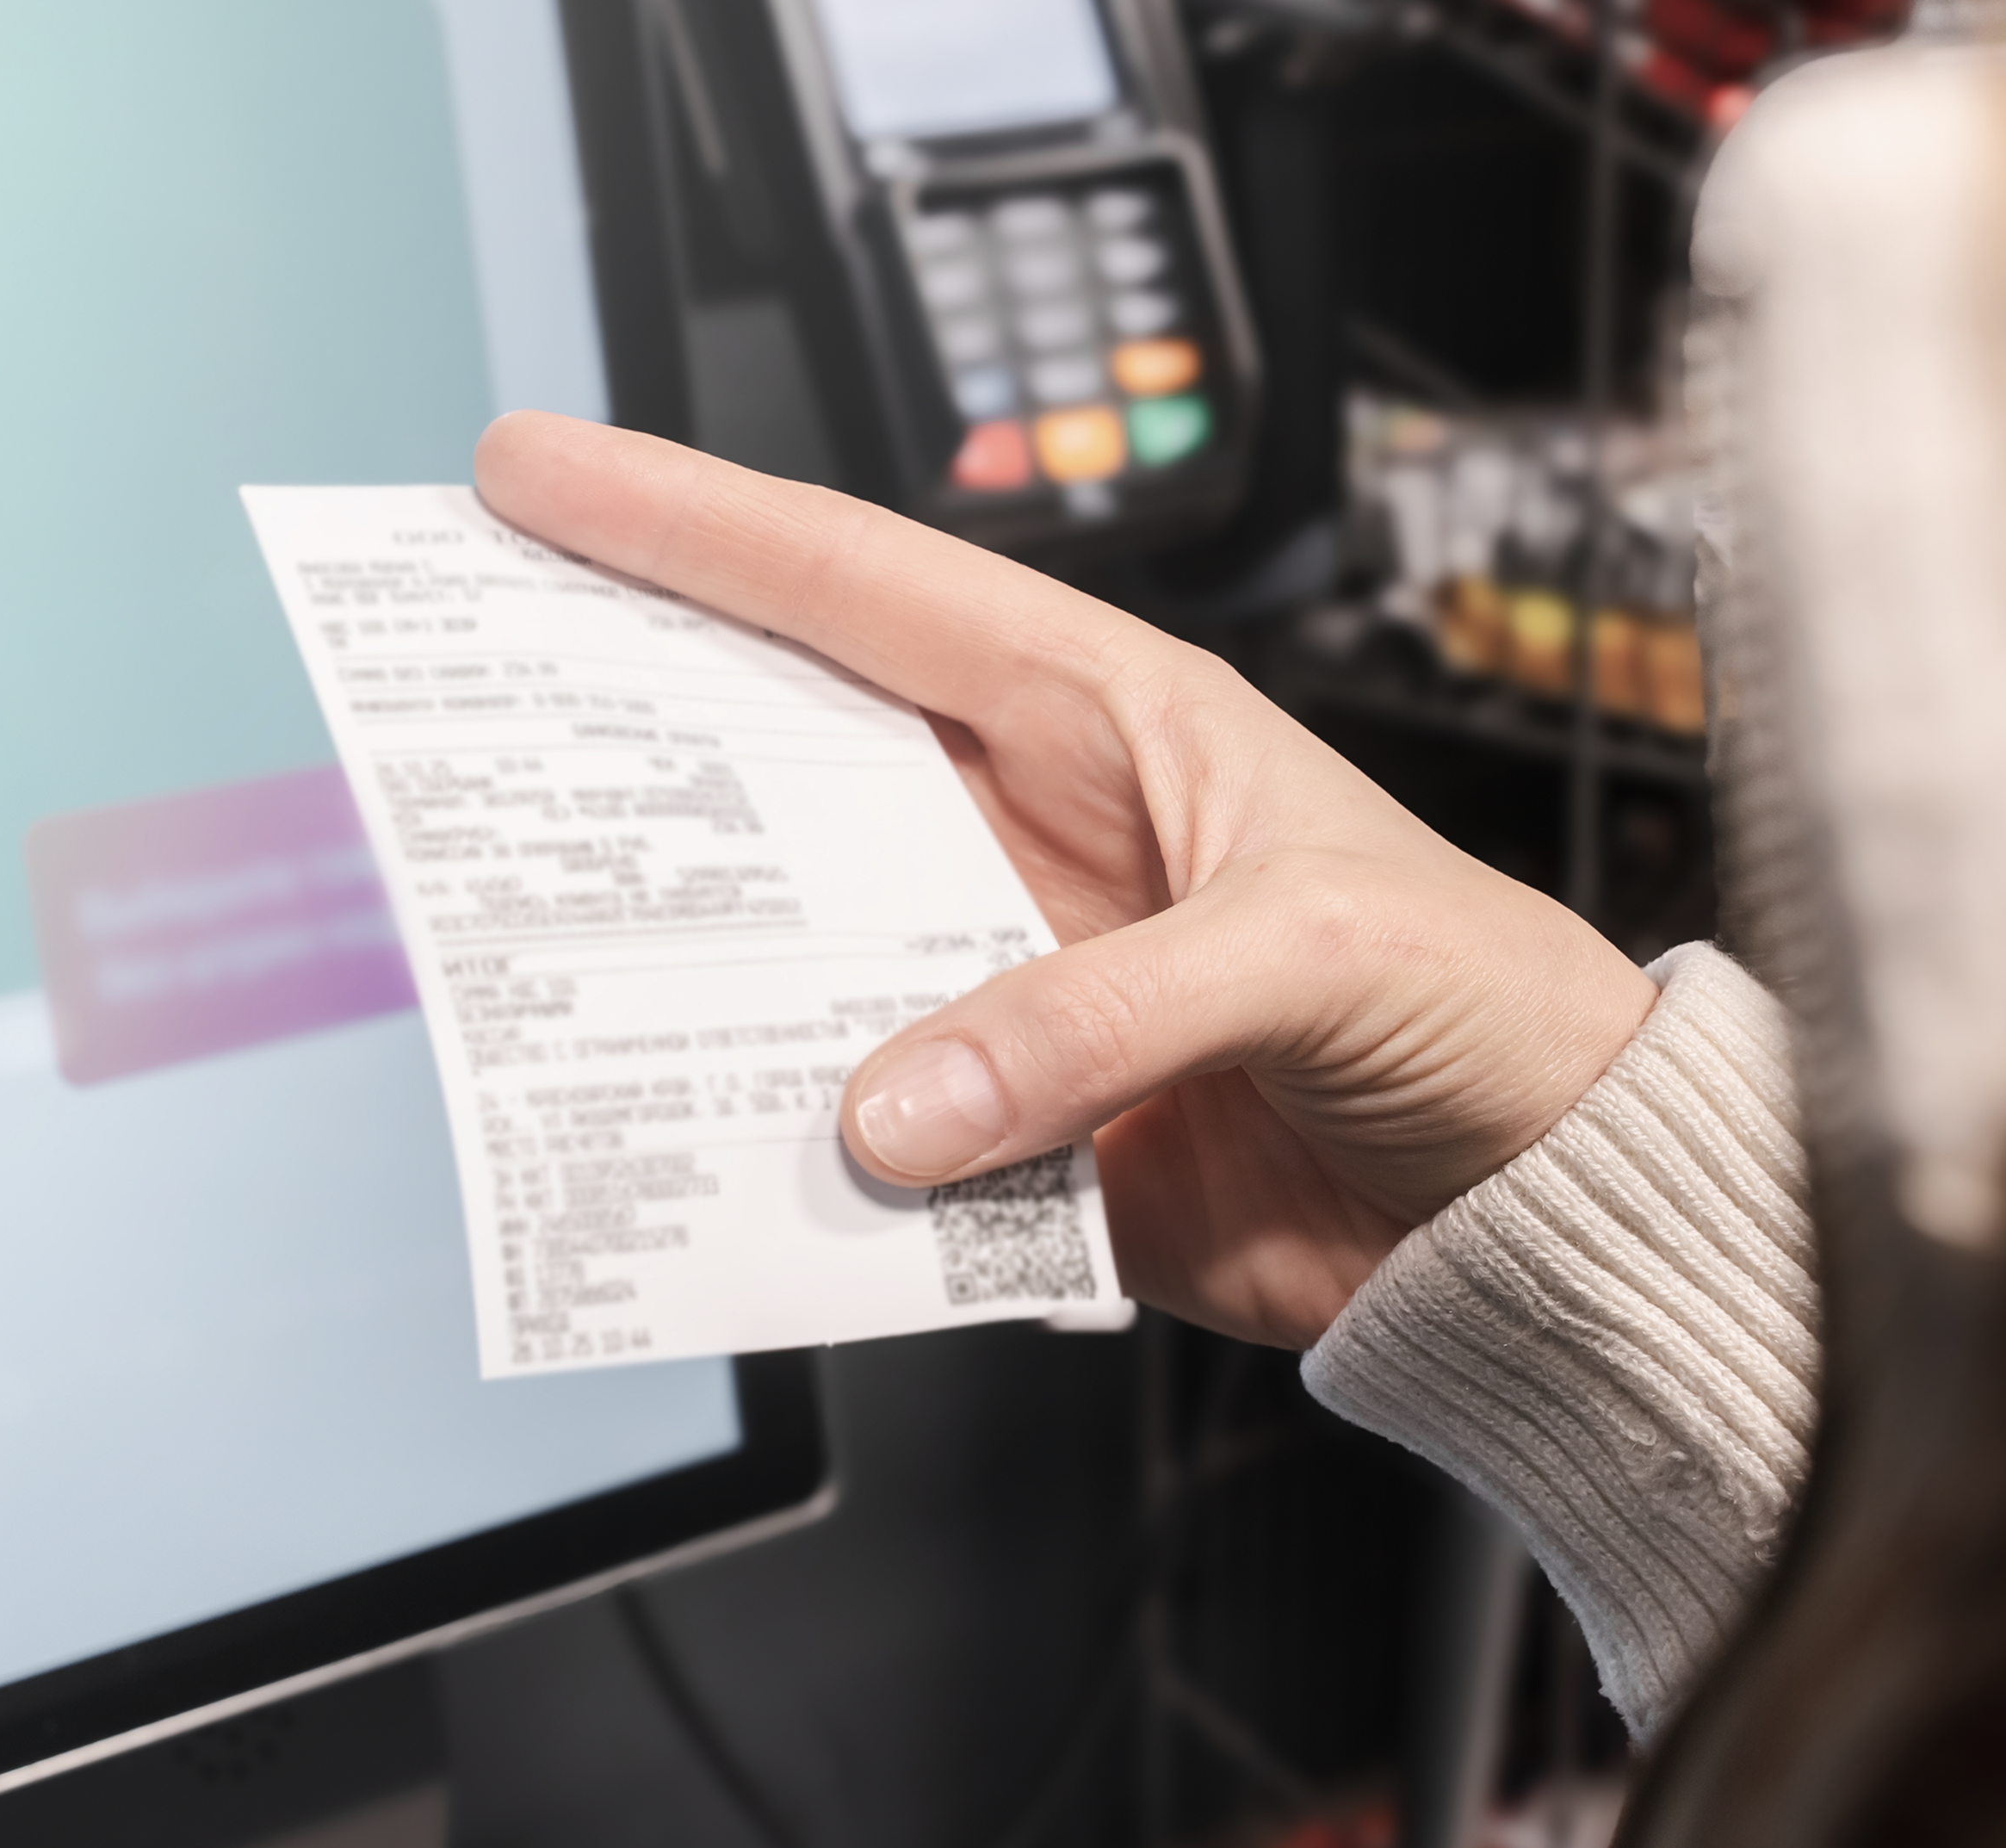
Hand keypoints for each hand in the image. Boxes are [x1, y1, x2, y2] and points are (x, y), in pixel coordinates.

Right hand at [473, 414, 1657, 1347]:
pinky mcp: (1022, 1137)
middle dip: (630, 730)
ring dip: (694, 974)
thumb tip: (902, 1103)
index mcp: (1109, 723)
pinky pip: (867, 1141)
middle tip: (464, 702)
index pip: (868, 593)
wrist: (1542, 1208)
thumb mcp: (1316, 951)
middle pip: (787, 762)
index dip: (694, 530)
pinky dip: (797, 1163)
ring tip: (540, 957)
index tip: (539, 481)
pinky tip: (719, 1159)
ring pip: (799, 959)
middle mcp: (1036, 840)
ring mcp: (1015, 989)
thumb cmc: (1488, 1007)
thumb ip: (1109, 1011)